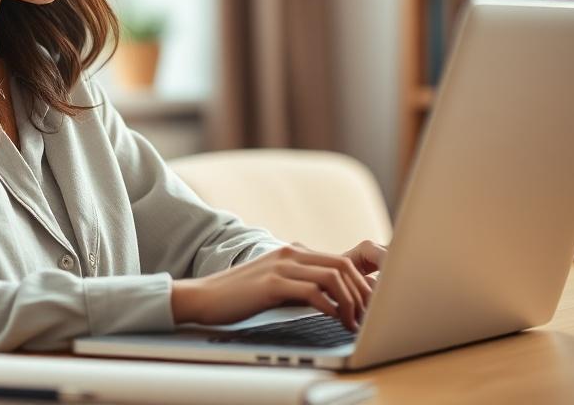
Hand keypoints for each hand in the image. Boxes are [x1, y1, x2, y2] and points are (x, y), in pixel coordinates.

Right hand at [171, 240, 386, 330]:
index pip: (341, 260)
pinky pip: (312, 291)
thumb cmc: (239, 297)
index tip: (369, 307)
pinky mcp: (272, 283)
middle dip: (363, 293)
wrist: (204, 297)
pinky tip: (333, 320)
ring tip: (352, 323)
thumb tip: (332, 301)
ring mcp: (281, 266)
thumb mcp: (275, 284)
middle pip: (343, 265)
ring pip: (333, 276)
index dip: (362, 284)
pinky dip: (330, 307)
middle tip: (368, 318)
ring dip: (350, 302)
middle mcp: (290, 253)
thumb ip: (300, 283)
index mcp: (293, 251)